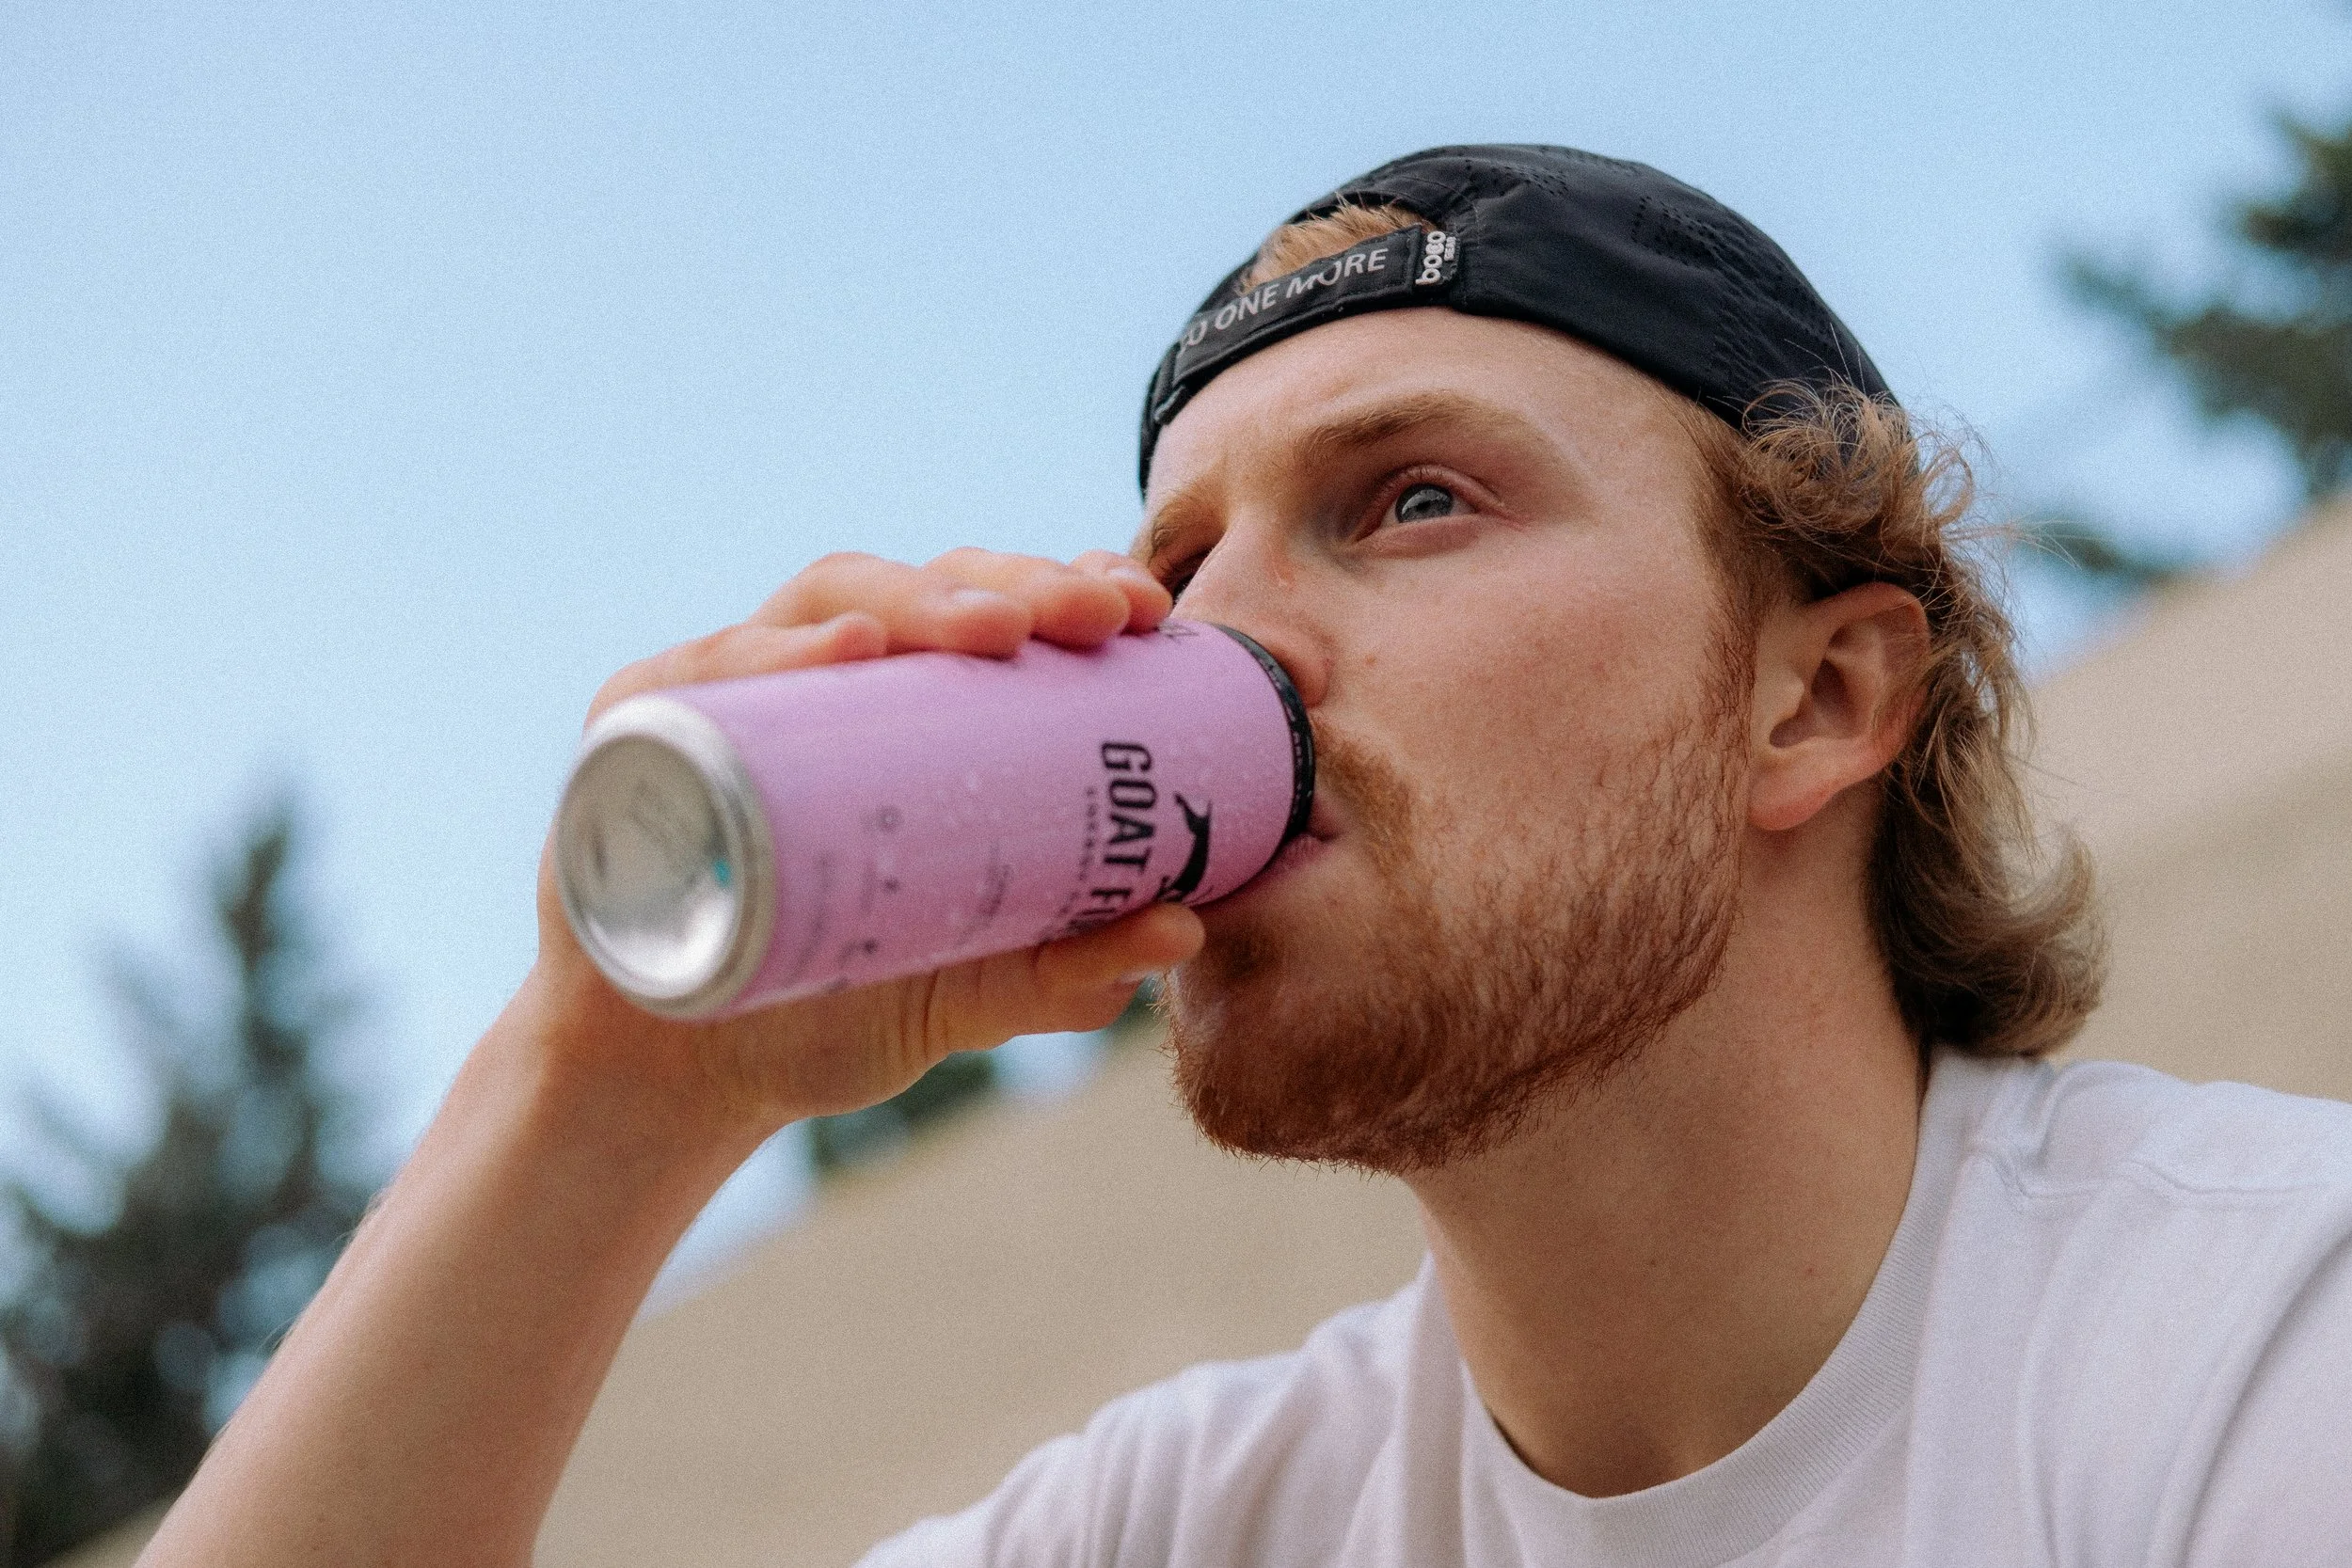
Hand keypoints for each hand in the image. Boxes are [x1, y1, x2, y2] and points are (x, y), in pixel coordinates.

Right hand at [525, 547, 1206, 1140]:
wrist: (682, 1083)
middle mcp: (822, 683)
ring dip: (917, 597)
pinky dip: (776, 650)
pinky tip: (844, 649)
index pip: (993, 614)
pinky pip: (708, 672)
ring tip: (992, 628)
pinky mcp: (641, 736)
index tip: (1146, 609)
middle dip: (1015, 584)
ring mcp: (732, 697)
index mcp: (906, 714)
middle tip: (1093, 615)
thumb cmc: (831, 1005)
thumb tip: (1183, 928)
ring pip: (824, 602)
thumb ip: (1062, 971)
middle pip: (924, 590)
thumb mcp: (964, 993)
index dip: (1067, 588)